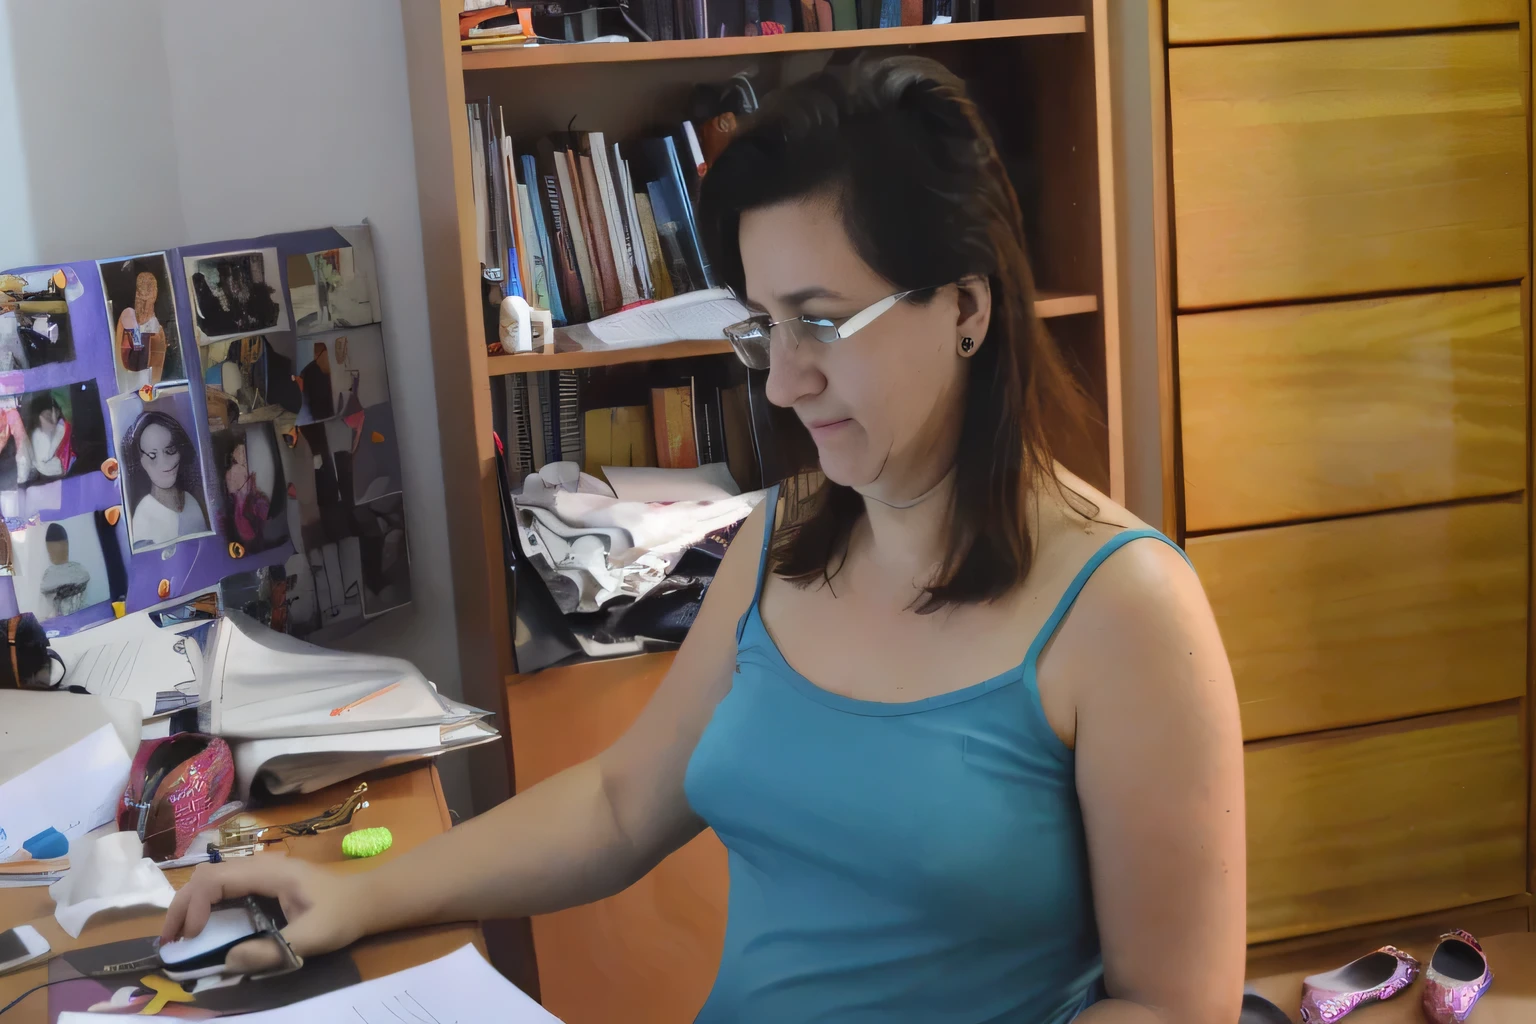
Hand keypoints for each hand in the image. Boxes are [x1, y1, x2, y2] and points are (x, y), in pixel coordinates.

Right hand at [160, 857, 369, 973]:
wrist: (365, 899)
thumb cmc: (342, 915)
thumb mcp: (312, 938)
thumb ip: (273, 950)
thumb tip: (229, 960)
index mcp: (270, 873)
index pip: (216, 879)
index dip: (196, 906)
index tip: (192, 938)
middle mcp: (260, 865)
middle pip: (206, 875)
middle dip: (182, 906)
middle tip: (170, 941)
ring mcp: (261, 870)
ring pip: (212, 878)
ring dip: (190, 904)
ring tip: (178, 936)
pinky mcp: (262, 880)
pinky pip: (223, 886)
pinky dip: (204, 904)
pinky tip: (200, 926)